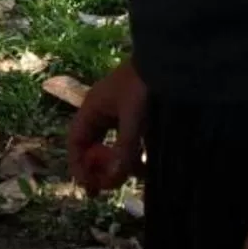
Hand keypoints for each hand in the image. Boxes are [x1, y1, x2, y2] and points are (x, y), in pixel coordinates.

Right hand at [66, 59, 147, 193]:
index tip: (90, 186)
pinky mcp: (138, 116)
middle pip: (92, 147)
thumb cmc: (145, 84)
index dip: (79, 166)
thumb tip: (114, 178)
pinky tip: (148, 163)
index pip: (76, 142)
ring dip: (121, 163)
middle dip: (99, 169)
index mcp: (92, 109)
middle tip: (109, 189)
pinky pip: (130, 141)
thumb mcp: (134, 118)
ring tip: (138, 174)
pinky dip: (136, 154)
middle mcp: (102, 112)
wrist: (171, 60)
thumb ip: (124, 148)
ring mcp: (120, 114)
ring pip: (112, 147)